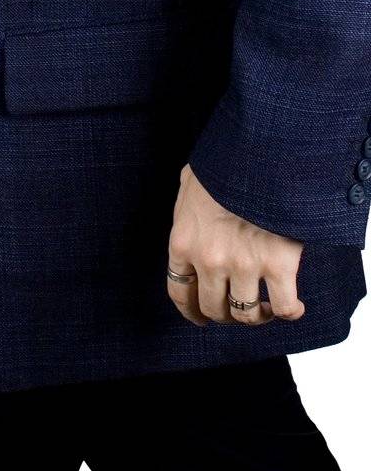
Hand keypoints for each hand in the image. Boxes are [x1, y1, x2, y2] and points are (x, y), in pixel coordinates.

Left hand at [166, 162, 304, 325]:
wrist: (258, 154)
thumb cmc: (223, 164)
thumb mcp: (189, 183)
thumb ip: (186, 208)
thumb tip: (189, 212)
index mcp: (183, 242)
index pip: (179, 292)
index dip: (190, 311)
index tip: (201, 317)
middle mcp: (209, 261)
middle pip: (213, 309)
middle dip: (224, 314)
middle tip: (235, 309)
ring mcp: (243, 266)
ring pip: (246, 314)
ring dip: (255, 316)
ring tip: (263, 307)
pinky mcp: (278, 266)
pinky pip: (283, 307)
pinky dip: (288, 312)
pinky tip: (292, 307)